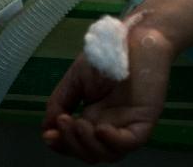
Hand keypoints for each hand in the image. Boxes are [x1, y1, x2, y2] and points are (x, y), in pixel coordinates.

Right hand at [41, 27, 175, 163]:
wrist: (136, 37)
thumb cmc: (108, 54)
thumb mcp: (76, 80)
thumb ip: (60, 102)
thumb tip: (47, 129)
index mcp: (94, 117)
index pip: (76, 144)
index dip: (62, 145)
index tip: (49, 134)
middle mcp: (111, 125)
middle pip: (89, 153)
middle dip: (71, 144)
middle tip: (64, 120)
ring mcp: (128, 124)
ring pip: (108, 154)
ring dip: (87, 145)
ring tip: (79, 123)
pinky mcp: (145, 119)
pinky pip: (129, 143)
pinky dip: (112, 142)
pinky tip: (100, 129)